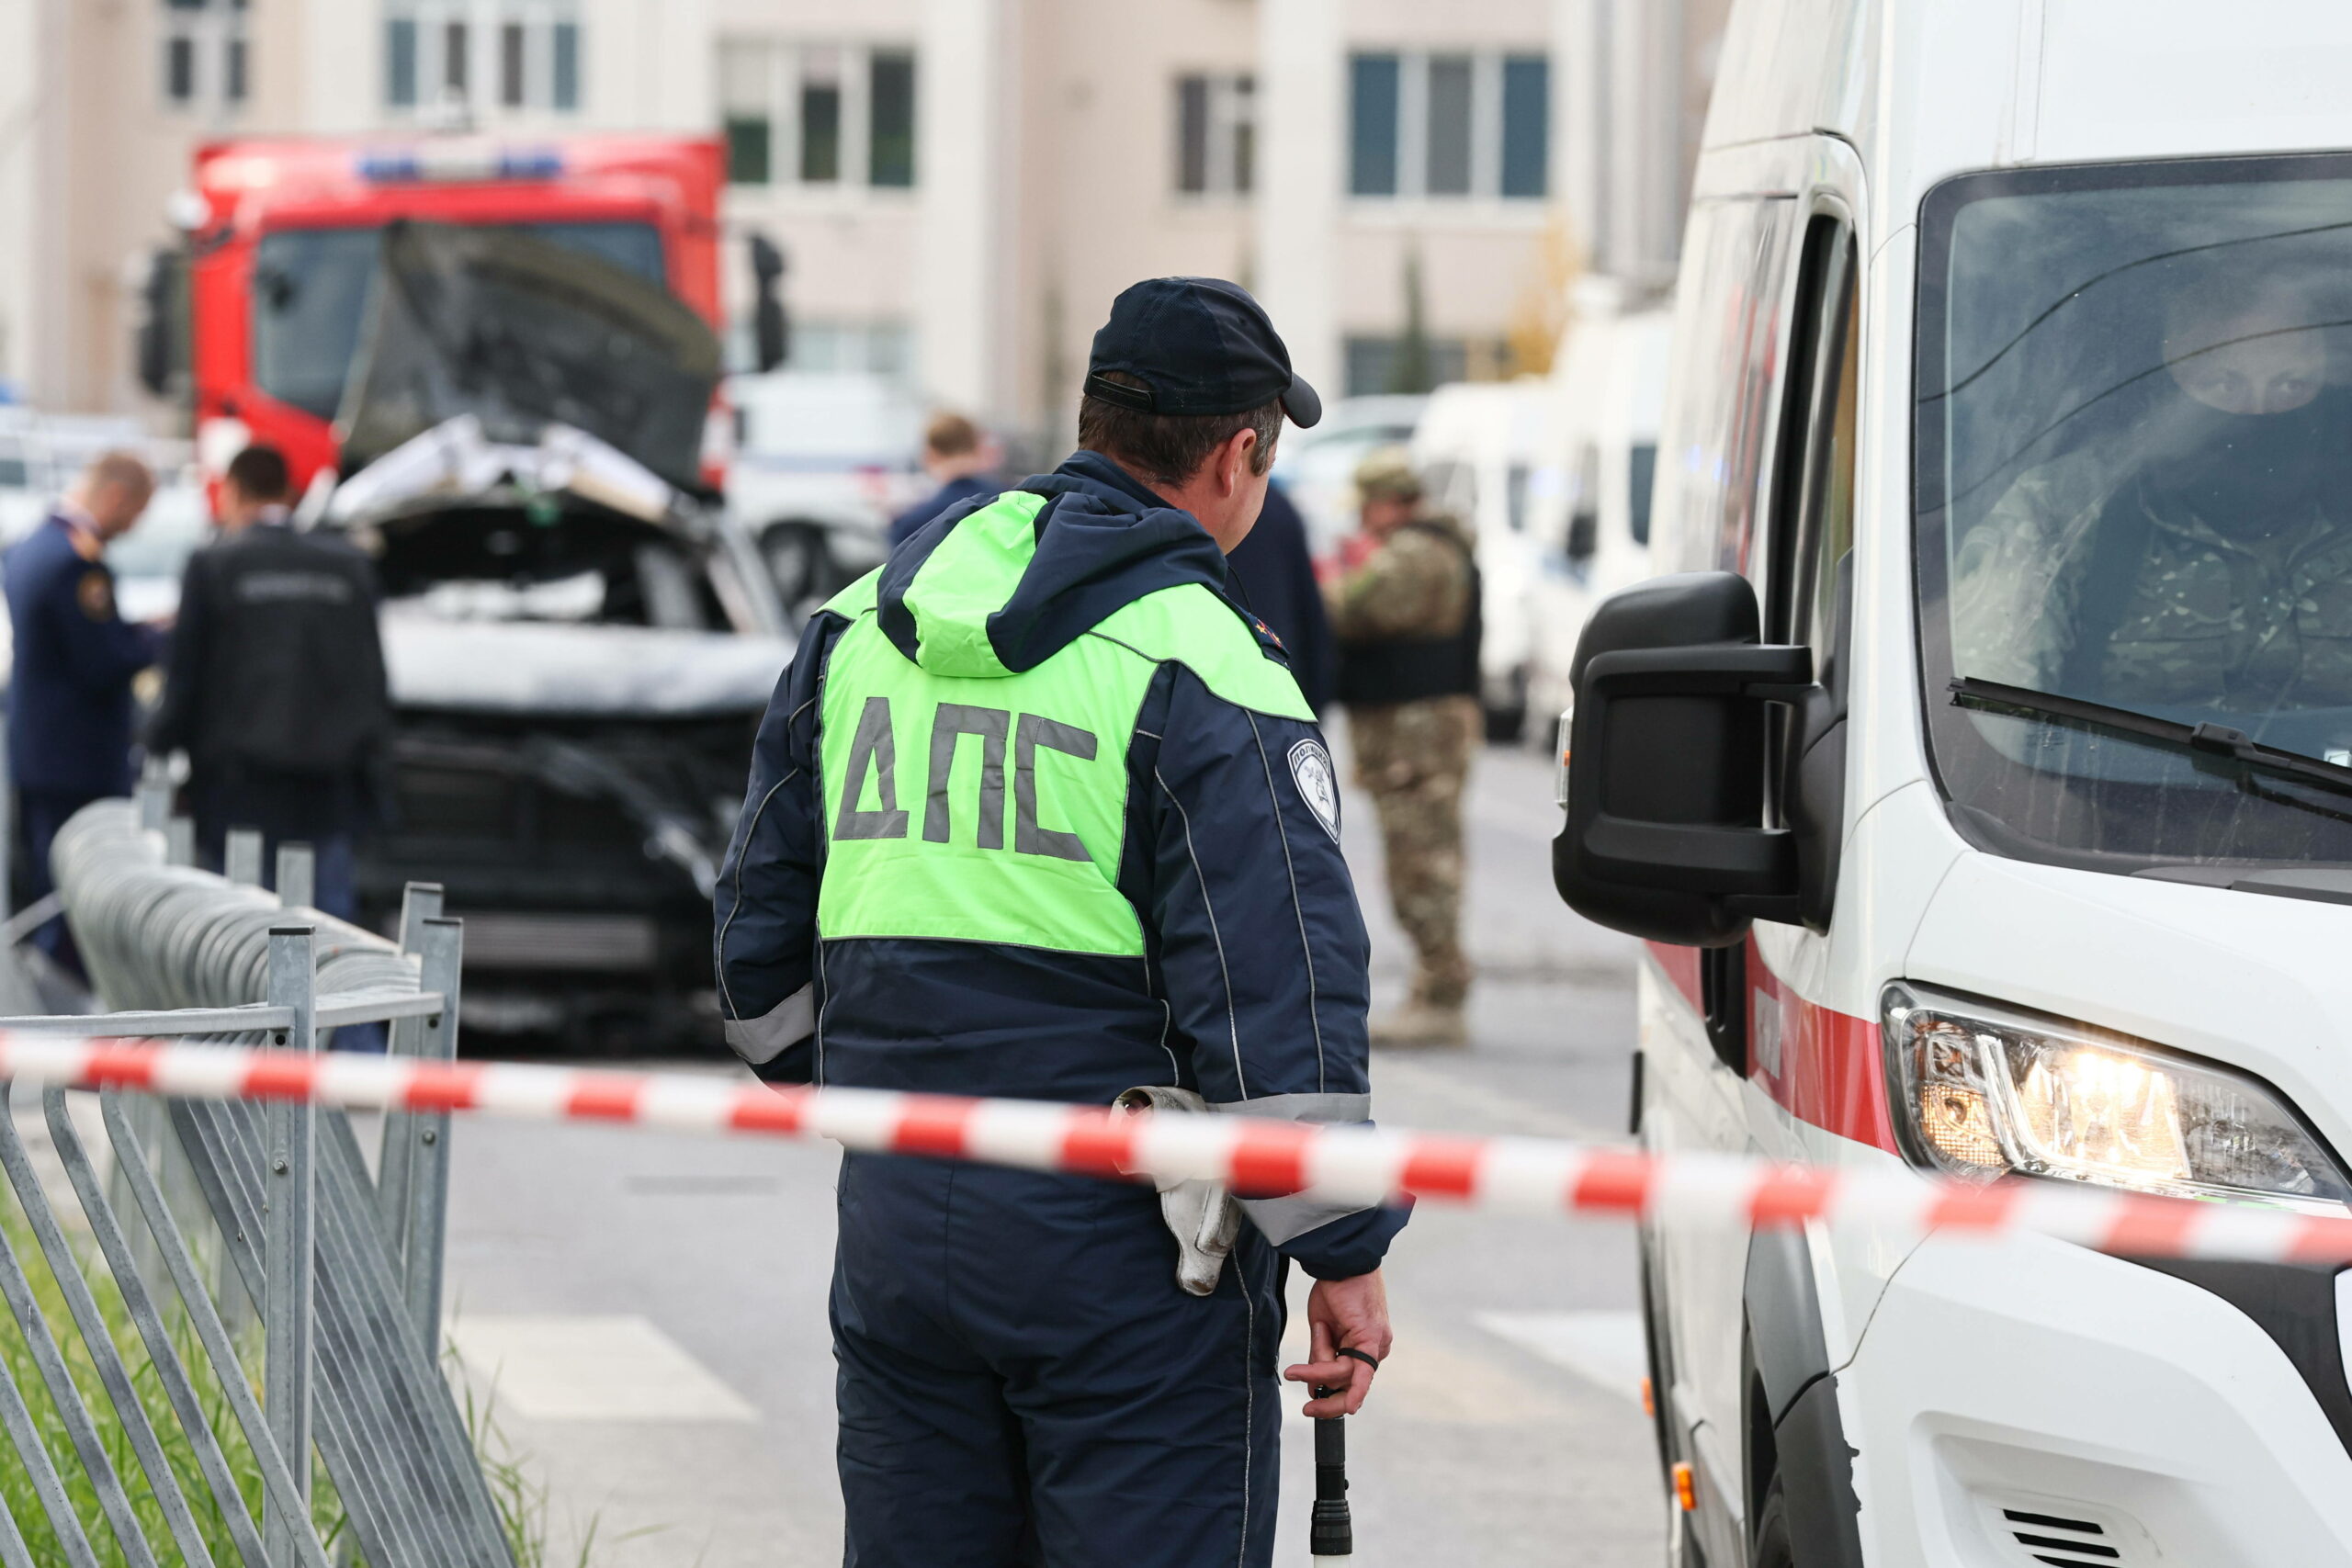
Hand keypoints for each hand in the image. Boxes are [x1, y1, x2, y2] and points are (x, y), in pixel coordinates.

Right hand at [1282, 1270, 1391, 1417]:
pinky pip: (1356, 1369)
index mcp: (1367, 1346)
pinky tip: (1333, 1394)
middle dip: (1332, 1404)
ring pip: (1346, 1376)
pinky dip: (1343, 1383)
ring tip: (1293, 1372)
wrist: (1343, 1260)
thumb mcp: (1323, 1325)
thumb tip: (1315, 1382)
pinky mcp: (1372, 1338)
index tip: (1314, 1403)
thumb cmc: (1336, 1287)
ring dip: (1317, 1376)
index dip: (1333, 1394)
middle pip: (1353, 1386)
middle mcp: (1376, 1348)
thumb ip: (1323, 1353)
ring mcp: (1377, 1344)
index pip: (1352, 1380)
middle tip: (1309, 1411)